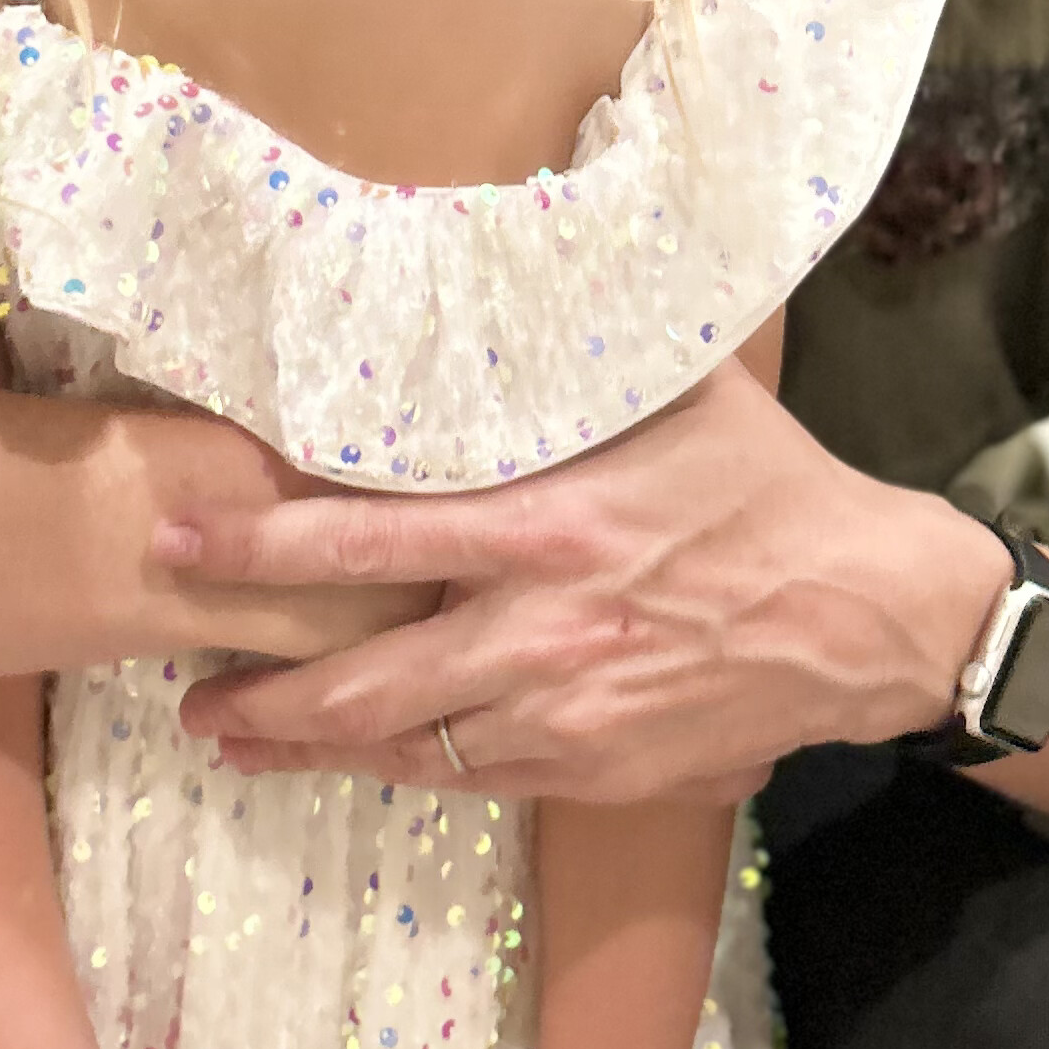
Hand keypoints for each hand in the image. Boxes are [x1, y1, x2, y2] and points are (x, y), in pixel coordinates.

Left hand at [162, 367, 1006, 803]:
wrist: (868, 615)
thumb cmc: (763, 487)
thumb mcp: (668, 392)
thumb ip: (563, 359)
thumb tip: (477, 270)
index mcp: (549, 523)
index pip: (369, 537)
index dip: (260, 543)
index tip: (180, 536)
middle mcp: (543, 629)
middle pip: (364, 676)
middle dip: (260, 689)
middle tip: (183, 688)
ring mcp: (566, 712)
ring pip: (404, 745)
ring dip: (308, 744)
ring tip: (233, 734)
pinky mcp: (595, 769)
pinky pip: (470, 778)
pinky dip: (398, 768)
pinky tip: (351, 760)